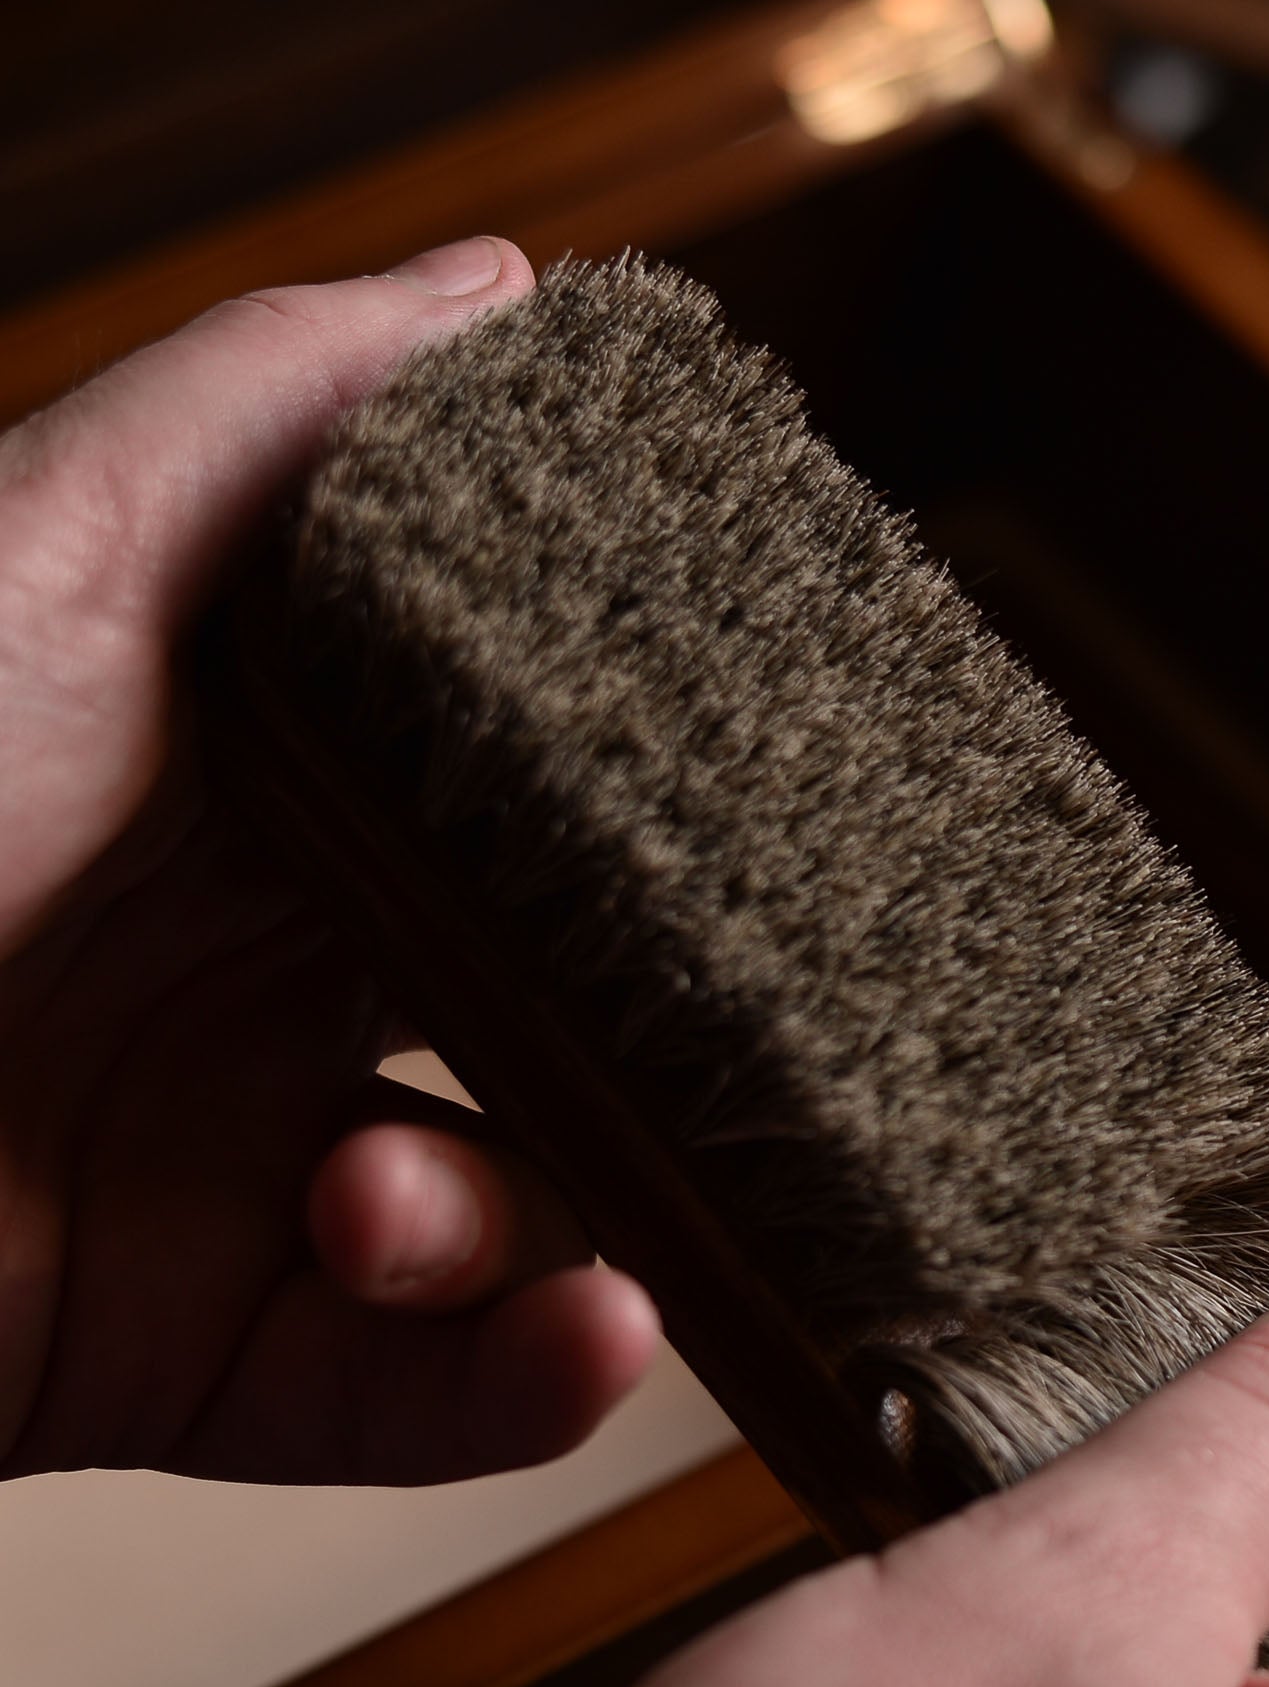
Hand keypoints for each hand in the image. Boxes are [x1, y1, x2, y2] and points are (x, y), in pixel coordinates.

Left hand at [0, 242, 659, 1482]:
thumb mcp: (52, 546)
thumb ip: (277, 409)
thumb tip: (512, 289)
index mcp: (262, 799)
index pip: (524, 809)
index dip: (653, 821)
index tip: (779, 817)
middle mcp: (266, 986)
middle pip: (548, 1027)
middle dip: (645, 1053)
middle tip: (726, 1049)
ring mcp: (236, 1178)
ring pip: (505, 1228)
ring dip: (520, 1231)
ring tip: (395, 1209)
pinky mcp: (191, 1354)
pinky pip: (413, 1397)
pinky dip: (517, 1381)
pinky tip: (586, 1341)